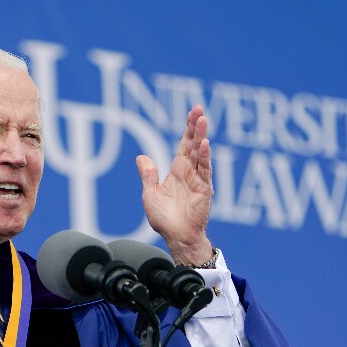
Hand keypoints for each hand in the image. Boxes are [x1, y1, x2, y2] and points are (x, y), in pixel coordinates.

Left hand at [137, 104, 213, 265]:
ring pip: (200, 154)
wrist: (176, 237)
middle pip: (193, 144)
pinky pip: (205, 171)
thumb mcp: (150, 195)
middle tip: (199, 108)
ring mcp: (199, 180)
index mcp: (177, 171)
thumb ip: (148, 175)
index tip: (193, 112)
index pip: (184, 145)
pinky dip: (204, 158)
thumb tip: (141, 157)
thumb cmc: (165, 220)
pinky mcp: (204, 190)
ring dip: (201, 137)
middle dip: (196, 126)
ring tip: (202, 120)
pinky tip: (204, 144)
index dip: (188, 129)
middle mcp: (190, 172)